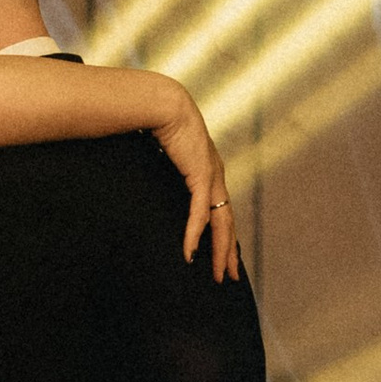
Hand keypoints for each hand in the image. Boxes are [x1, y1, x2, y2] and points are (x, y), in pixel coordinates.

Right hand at [154, 89, 239, 277]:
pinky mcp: (201, 175)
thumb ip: (164, 167)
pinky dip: (194, 235)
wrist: (164, 104)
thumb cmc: (160, 123)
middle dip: (229, 253)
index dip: (225, 236)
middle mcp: (216, 177)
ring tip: (218, 274)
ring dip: (219, 251)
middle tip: (228, 277)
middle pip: (227, 224)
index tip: (224, 256)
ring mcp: (211, 177)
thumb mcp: (165, 153)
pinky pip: (199, 214)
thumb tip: (151, 173)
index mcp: (209, 172)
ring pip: (221, 224)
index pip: (222, 211)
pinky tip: (190, 253)